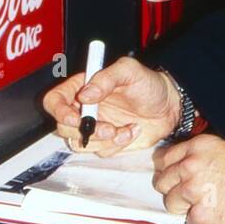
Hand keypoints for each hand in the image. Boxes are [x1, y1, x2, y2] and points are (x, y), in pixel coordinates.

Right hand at [42, 55, 181, 155]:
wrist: (170, 107)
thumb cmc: (149, 84)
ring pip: (80, 143)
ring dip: (103, 140)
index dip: (60, 112)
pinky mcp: (106, 142)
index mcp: (83, 87)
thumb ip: (106, 78)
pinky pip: (100, 152)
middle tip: (109, 128)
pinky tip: (131, 131)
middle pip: (63, 127)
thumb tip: (84, 95)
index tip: (78, 118)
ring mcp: (94, 127)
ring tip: (125, 129)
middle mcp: (85, 108)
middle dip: (87, 131)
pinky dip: (116, 145)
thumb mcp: (129, 72)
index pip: (54, 101)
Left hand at [152, 134, 224, 223]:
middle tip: (186, 194)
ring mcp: (193, 190)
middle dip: (172, 190)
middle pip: (161, 181)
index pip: (164, 157)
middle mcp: (191, 166)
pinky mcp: (199, 213)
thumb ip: (200, 157)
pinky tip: (213, 219)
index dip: (165, 169)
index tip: (168, 174)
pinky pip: (188, 223)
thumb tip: (185, 167)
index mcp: (198, 146)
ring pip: (170, 203)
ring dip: (185, 208)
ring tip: (203, 206)